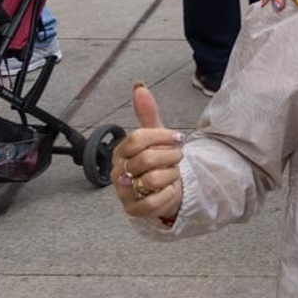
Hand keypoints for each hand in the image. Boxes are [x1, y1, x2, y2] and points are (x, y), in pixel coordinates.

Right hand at [111, 84, 184, 223]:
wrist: (164, 190)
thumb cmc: (158, 161)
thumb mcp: (156, 136)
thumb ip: (147, 114)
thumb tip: (139, 87)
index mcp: (121, 151)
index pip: (138, 138)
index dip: (163, 137)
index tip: (178, 138)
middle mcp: (118, 171)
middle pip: (148, 158)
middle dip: (171, 157)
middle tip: (176, 159)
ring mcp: (124, 192)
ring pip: (154, 179)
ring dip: (173, 175)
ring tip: (172, 174)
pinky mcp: (134, 210)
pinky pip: (156, 200)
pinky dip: (170, 194)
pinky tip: (170, 189)